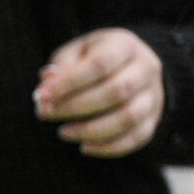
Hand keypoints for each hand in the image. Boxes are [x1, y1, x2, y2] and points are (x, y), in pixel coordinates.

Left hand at [35, 28, 164, 157]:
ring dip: (90, 130)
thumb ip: (62, 66)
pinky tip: (84, 147)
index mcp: (125, 45)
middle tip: (45, 114)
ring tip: (63, 132)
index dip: (68, 82)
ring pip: (127, 117)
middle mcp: (146, 68)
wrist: (131, 68)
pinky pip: (136, 138)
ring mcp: (153, 95)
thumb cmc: (94, 60)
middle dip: (74, 106)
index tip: (41, 95)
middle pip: (115, 91)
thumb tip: (47, 81)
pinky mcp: (153, 119)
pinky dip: (109, 147)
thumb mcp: (77, 53)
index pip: (100, 63)